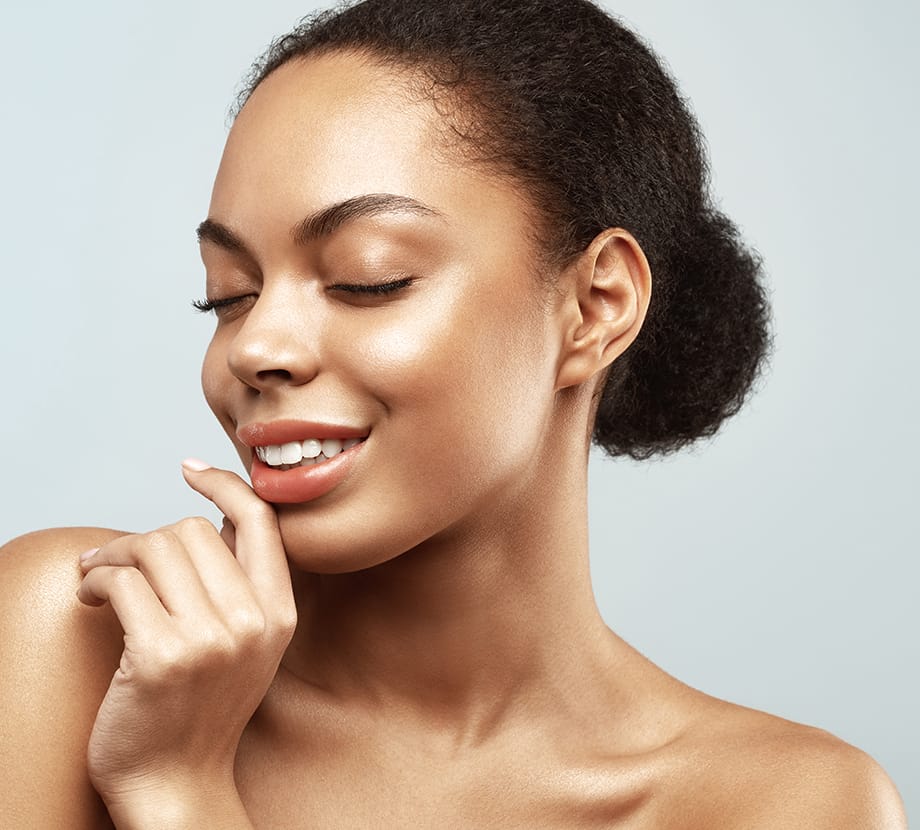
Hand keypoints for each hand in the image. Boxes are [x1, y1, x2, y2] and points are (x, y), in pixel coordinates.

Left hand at [76, 460, 295, 822]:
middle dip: (145, 536)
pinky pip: (122, 583)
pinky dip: (95, 581)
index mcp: (279, 614)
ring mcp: (211, 639)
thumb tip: (214, 519)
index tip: (191, 470)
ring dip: (112, 555)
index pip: (260, 521)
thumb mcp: (248, 644)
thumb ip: (241, 584)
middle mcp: (253, 622)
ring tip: (97, 576)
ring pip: (154, 548)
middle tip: (115, 558)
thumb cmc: (201, 708)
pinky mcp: (161, 656)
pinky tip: (89, 598)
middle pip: (192, 530)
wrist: (175, 782)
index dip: (225, 485)